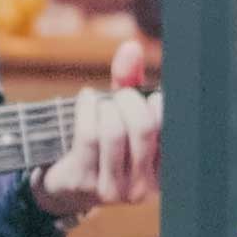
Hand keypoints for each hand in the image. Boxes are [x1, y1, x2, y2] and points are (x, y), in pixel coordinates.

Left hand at [34, 40, 161, 217]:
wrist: (66, 184)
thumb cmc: (103, 142)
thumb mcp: (122, 112)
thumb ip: (130, 80)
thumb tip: (131, 47)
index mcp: (163, 171)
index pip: (170, 128)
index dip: (158, 103)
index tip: (146, 95)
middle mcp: (144, 186)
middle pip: (144, 128)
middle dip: (129, 100)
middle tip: (121, 95)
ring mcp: (114, 189)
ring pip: (114, 132)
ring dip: (105, 106)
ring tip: (100, 102)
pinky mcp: (85, 182)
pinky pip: (88, 135)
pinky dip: (86, 108)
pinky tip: (86, 100)